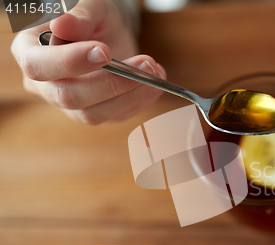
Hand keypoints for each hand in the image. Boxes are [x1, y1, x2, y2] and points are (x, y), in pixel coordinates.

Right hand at [11, 0, 164, 124]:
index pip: (39, 66)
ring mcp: (70, 104)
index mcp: (30, 52)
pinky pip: (116, 116)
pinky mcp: (96, 112)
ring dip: (130, 95)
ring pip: (94, 114)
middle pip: (69, 97)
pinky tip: (156, 83)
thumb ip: (79, 17)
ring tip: (154, 71)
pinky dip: (140, 101)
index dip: (70, 62)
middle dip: (110, 82)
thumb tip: (61, 25)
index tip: (103, 51)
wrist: (106, 32)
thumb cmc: (91, 18)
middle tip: (145, 63)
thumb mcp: (89, 7)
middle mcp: (44, 85)